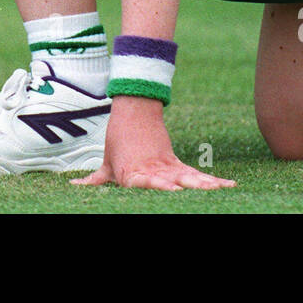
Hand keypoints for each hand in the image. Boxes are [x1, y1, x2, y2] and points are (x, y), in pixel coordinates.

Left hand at [72, 95, 234, 190]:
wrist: (134, 110)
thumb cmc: (118, 139)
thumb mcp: (105, 161)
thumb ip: (95, 180)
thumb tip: (73, 188)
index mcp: (132, 172)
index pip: (144, 182)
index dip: (157, 186)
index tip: (172, 190)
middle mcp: (152, 170)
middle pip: (171, 181)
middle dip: (187, 188)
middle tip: (202, 192)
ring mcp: (167, 166)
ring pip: (188, 176)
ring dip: (203, 184)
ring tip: (218, 189)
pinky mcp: (176, 162)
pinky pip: (196, 173)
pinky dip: (212, 180)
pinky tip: (228, 185)